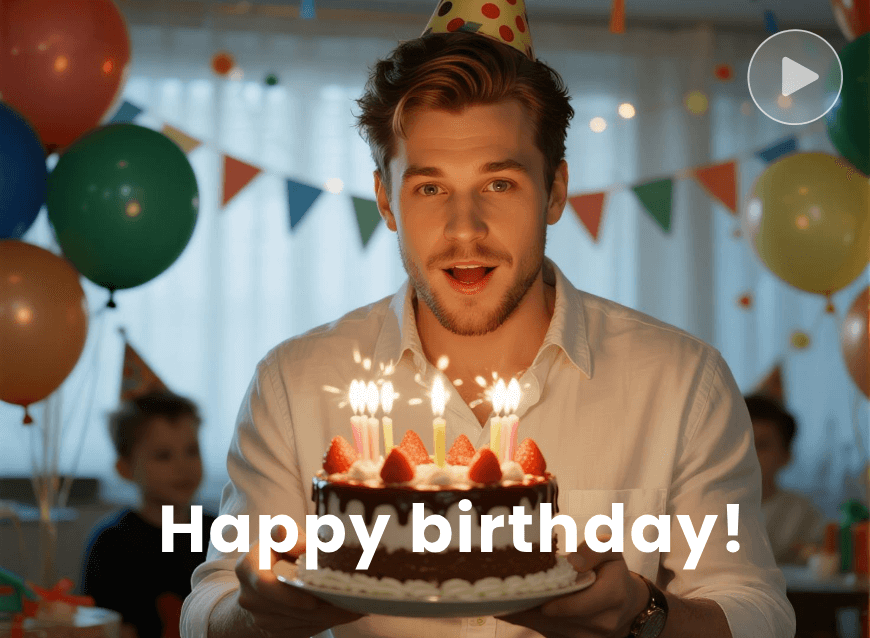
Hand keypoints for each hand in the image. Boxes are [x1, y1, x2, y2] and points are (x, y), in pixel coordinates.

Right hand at [234, 527, 363, 637]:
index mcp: (248, 567)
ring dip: (332, 615)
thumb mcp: (280, 532)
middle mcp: (250, 597)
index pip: (265, 584)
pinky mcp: (275, 632)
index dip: (289, 595)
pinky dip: (327, 621)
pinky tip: (347, 611)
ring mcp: (261, 618)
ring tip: (359, 605)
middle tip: (354, 601)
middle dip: (324, 606)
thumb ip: (288, 534)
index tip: (314, 599)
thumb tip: (306, 547)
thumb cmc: (276, 548)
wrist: (260, 579)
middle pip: (291, 608)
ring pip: (302, 621)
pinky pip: (305, 629)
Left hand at [498, 540, 649, 637]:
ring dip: (524, 617)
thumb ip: (595, 549)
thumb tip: (573, 561)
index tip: (535, 598)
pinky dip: (528, 622)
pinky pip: (548, 634)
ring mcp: (588, 637)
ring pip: (550, 629)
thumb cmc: (613, 572)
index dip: (560, 604)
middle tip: (501, 596)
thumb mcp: (611, 551)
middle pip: (559, 619)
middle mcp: (601, 623)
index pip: (583, 604)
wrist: (627, 605)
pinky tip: (508, 610)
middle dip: (530, 609)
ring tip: (497, 602)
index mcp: (612, 596)